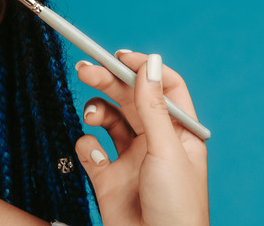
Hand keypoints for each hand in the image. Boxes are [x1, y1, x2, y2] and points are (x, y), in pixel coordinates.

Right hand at [74, 51, 208, 225]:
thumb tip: (149, 63)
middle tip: (85, 69)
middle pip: (128, 98)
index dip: (142, 68)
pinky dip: (87, 146)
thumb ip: (152, 106)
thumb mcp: (167, 150)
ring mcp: (129, 157)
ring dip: (95, 111)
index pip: (162, 87)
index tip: (119, 56)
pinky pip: (90, 147)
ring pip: (106, 118)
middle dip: (107, 82)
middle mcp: (153, 140)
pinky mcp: (106, 175)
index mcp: (178, 132)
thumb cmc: (176, 207)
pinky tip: (95, 158)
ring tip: (91, 116)